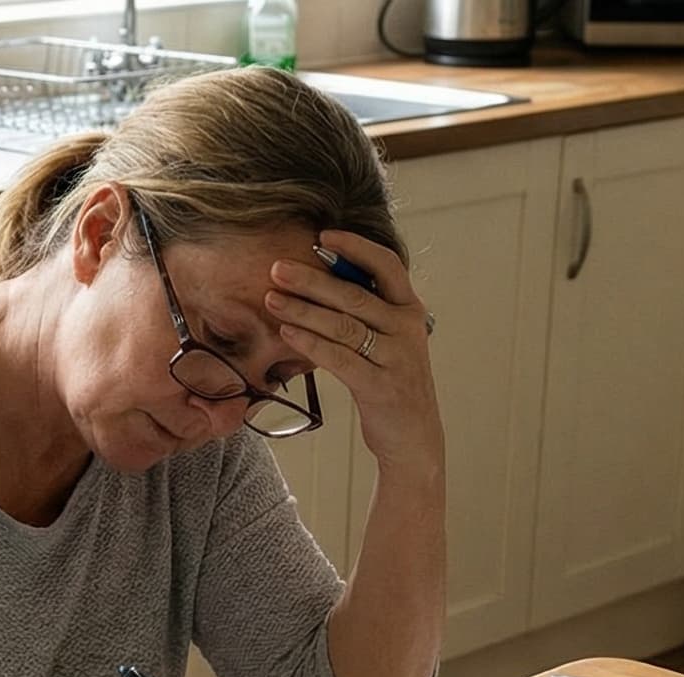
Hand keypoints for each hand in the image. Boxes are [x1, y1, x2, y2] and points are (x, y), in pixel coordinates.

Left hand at [265, 231, 443, 476]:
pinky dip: (310, 343)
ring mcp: (396, 357)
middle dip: (312, 279)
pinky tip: (286, 332)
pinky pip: (340, 358)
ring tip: (271, 298)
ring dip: (303, 310)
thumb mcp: (386, 339)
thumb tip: (321, 278)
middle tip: (277, 268)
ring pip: (343, 325)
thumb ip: (365, 310)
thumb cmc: (390, 380)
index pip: (387, 265)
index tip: (323, 234)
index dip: (356, 247)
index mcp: (409, 309)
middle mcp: (407, 328)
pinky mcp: (380, 386)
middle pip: (354, 294)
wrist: (413, 436)